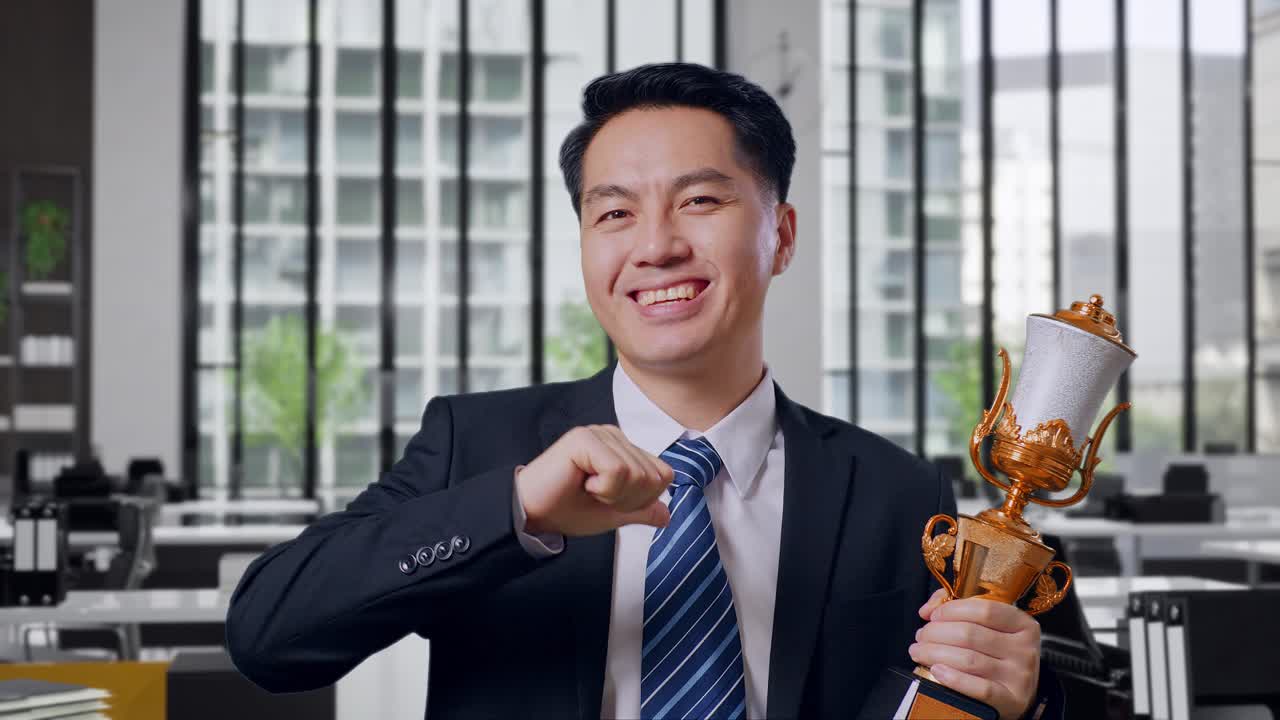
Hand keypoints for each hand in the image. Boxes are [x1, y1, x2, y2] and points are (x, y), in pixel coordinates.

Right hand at [516, 425, 673, 536]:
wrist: (533, 514)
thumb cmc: (567, 509)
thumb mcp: (613, 514)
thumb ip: (641, 510)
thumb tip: (667, 515)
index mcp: (623, 449)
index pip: (663, 475)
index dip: (643, 499)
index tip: (612, 502)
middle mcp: (615, 436)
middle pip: (654, 476)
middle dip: (628, 500)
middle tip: (597, 497)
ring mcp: (600, 434)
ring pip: (637, 474)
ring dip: (613, 495)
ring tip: (588, 490)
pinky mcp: (585, 438)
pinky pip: (617, 470)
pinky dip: (604, 488)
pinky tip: (582, 484)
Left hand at [910, 589, 1039, 719]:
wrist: (1016, 693)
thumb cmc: (995, 654)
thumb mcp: (988, 626)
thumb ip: (957, 607)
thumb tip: (927, 609)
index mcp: (1022, 624)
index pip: (984, 610)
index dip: (952, 610)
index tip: (932, 617)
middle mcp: (1024, 648)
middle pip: (970, 634)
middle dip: (936, 633)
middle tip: (921, 637)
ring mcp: (1020, 675)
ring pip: (969, 660)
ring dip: (935, 653)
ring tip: (919, 652)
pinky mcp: (1012, 699)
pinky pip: (979, 688)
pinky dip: (953, 679)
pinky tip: (936, 671)